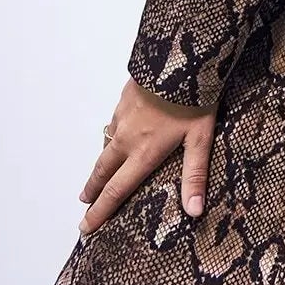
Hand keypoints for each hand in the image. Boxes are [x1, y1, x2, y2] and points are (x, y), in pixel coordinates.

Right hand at [78, 75, 215, 234]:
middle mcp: (127, 138)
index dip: (101, 212)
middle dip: (93, 191)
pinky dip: (109, 139)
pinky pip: (112, 125)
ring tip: (95, 178)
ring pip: (106, 147)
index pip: (117, 191)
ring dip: (99, 166)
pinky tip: (115, 137)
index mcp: (144, 152)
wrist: (177, 57)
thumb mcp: (200, 139)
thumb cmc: (193, 98)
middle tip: (84, 205)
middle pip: (104, 171)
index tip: (86, 227)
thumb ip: (195, 175)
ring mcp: (123, 117)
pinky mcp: (124, 100)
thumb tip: (194, 211)